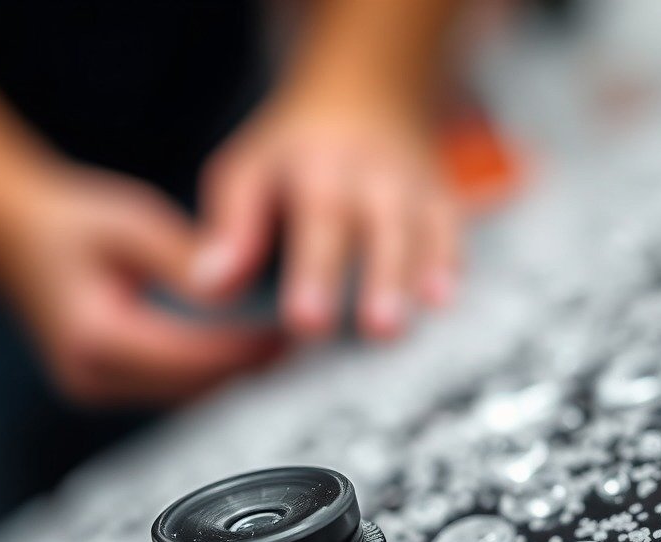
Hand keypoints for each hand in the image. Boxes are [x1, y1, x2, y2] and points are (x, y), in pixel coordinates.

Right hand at [0, 167, 281, 405]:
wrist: (15, 241)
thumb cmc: (69, 224)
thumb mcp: (128, 222)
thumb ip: (181, 257)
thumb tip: (232, 290)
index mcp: (96, 336)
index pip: (191, 359)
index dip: (246, 353)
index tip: (291, 341)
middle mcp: (92, 376)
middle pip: (191, 389)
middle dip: (248, 373)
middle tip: (302, 354)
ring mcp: (95, 390)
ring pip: (185, 399)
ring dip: (233, 381)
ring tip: (284, 357)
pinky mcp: (105, 392)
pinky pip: (170, 393)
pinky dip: (208, 379)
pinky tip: (246, 362)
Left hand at [193, 88, 460, 340]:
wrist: (369, 93)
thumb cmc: (294, 153)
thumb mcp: (250, 169)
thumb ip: (232, 228)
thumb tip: (209, 286)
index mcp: (317, 169)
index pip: (317, 221)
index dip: (314, 273)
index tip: (306, 320)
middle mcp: (370, 176)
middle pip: (379, 228)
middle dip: (379, 280)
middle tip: (376, 329)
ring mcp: (411, 188)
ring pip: (421, 233)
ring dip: (418, 279)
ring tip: (403, 329)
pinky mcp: (440, 201)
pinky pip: (451, 232)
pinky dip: (450, 265)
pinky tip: (443, 302)